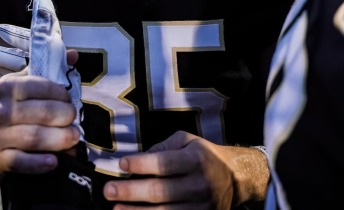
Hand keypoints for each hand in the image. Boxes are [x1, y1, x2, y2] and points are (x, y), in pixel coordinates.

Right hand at [0, 67, 80, 173]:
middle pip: (43, 113)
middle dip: (66, 116)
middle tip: (74, 119)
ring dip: (59, 139)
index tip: (70, 100)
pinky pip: (21, 162)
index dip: (62, 94)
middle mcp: (0, 110)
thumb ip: (49, 67)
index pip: (42, 87)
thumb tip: (74, 55)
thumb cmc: (11, 104)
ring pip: (34, 138)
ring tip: (73, 138)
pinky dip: (39, 163)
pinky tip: (54, 161)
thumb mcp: (23, 82)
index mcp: (7, 87)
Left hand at [103, 132, 268, 209]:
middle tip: (108, 190)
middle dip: (130, 191)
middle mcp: (199, 184)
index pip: (164, 163)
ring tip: (116, 209)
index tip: (121, 163)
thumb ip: (163, 147)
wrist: (235, 178)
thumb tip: (138, 159)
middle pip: (160, 191)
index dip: (141, 163)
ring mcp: (201, 206)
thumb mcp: (187, 141)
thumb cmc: (203, 155)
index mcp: (196, 159)